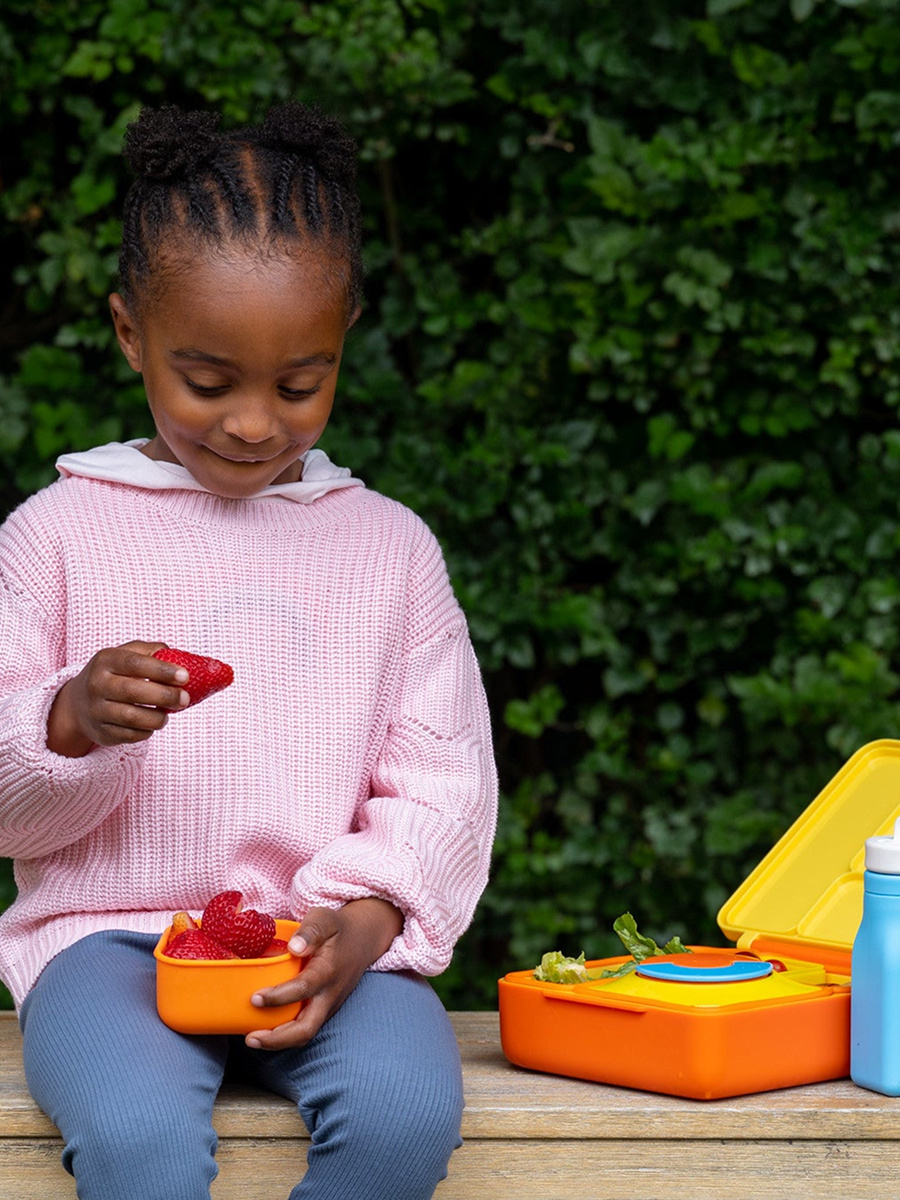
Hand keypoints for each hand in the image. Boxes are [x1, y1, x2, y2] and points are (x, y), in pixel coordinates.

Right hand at [46, 640, 190, 757]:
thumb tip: (179, 660)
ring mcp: (96, 710)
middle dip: (165, 696)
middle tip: (184, 699)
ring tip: (168, 714)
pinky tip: (152, 724)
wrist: (78, 704)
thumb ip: (151, 652)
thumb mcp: (125, 655)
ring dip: (158, 717)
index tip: (185, 676)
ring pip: (132, 717)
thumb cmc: (113, 674)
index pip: (135, 663)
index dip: (162, 670)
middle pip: (133, 691)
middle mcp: (96, 684)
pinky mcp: (101, 732)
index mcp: (105, 660)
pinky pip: (130, 735)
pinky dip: (147, 731)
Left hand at [245, 898, 403, 1051]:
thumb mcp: (324, 919)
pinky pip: (306, 1028)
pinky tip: (265, 1030)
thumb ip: (310, 931)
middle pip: (307, 1029)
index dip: (278, 997)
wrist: (363, 940)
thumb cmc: (337, 929)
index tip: (255, 998)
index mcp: (328, 971)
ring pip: (306, 1034)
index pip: (303, 989)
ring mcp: (328, 1006)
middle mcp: (329, 994)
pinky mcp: (325, 1010)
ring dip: (278, 1042)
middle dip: (277, 1039)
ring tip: (252, 1039)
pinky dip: (285, 1035)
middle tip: (250, 1038)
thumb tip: (294, 947)